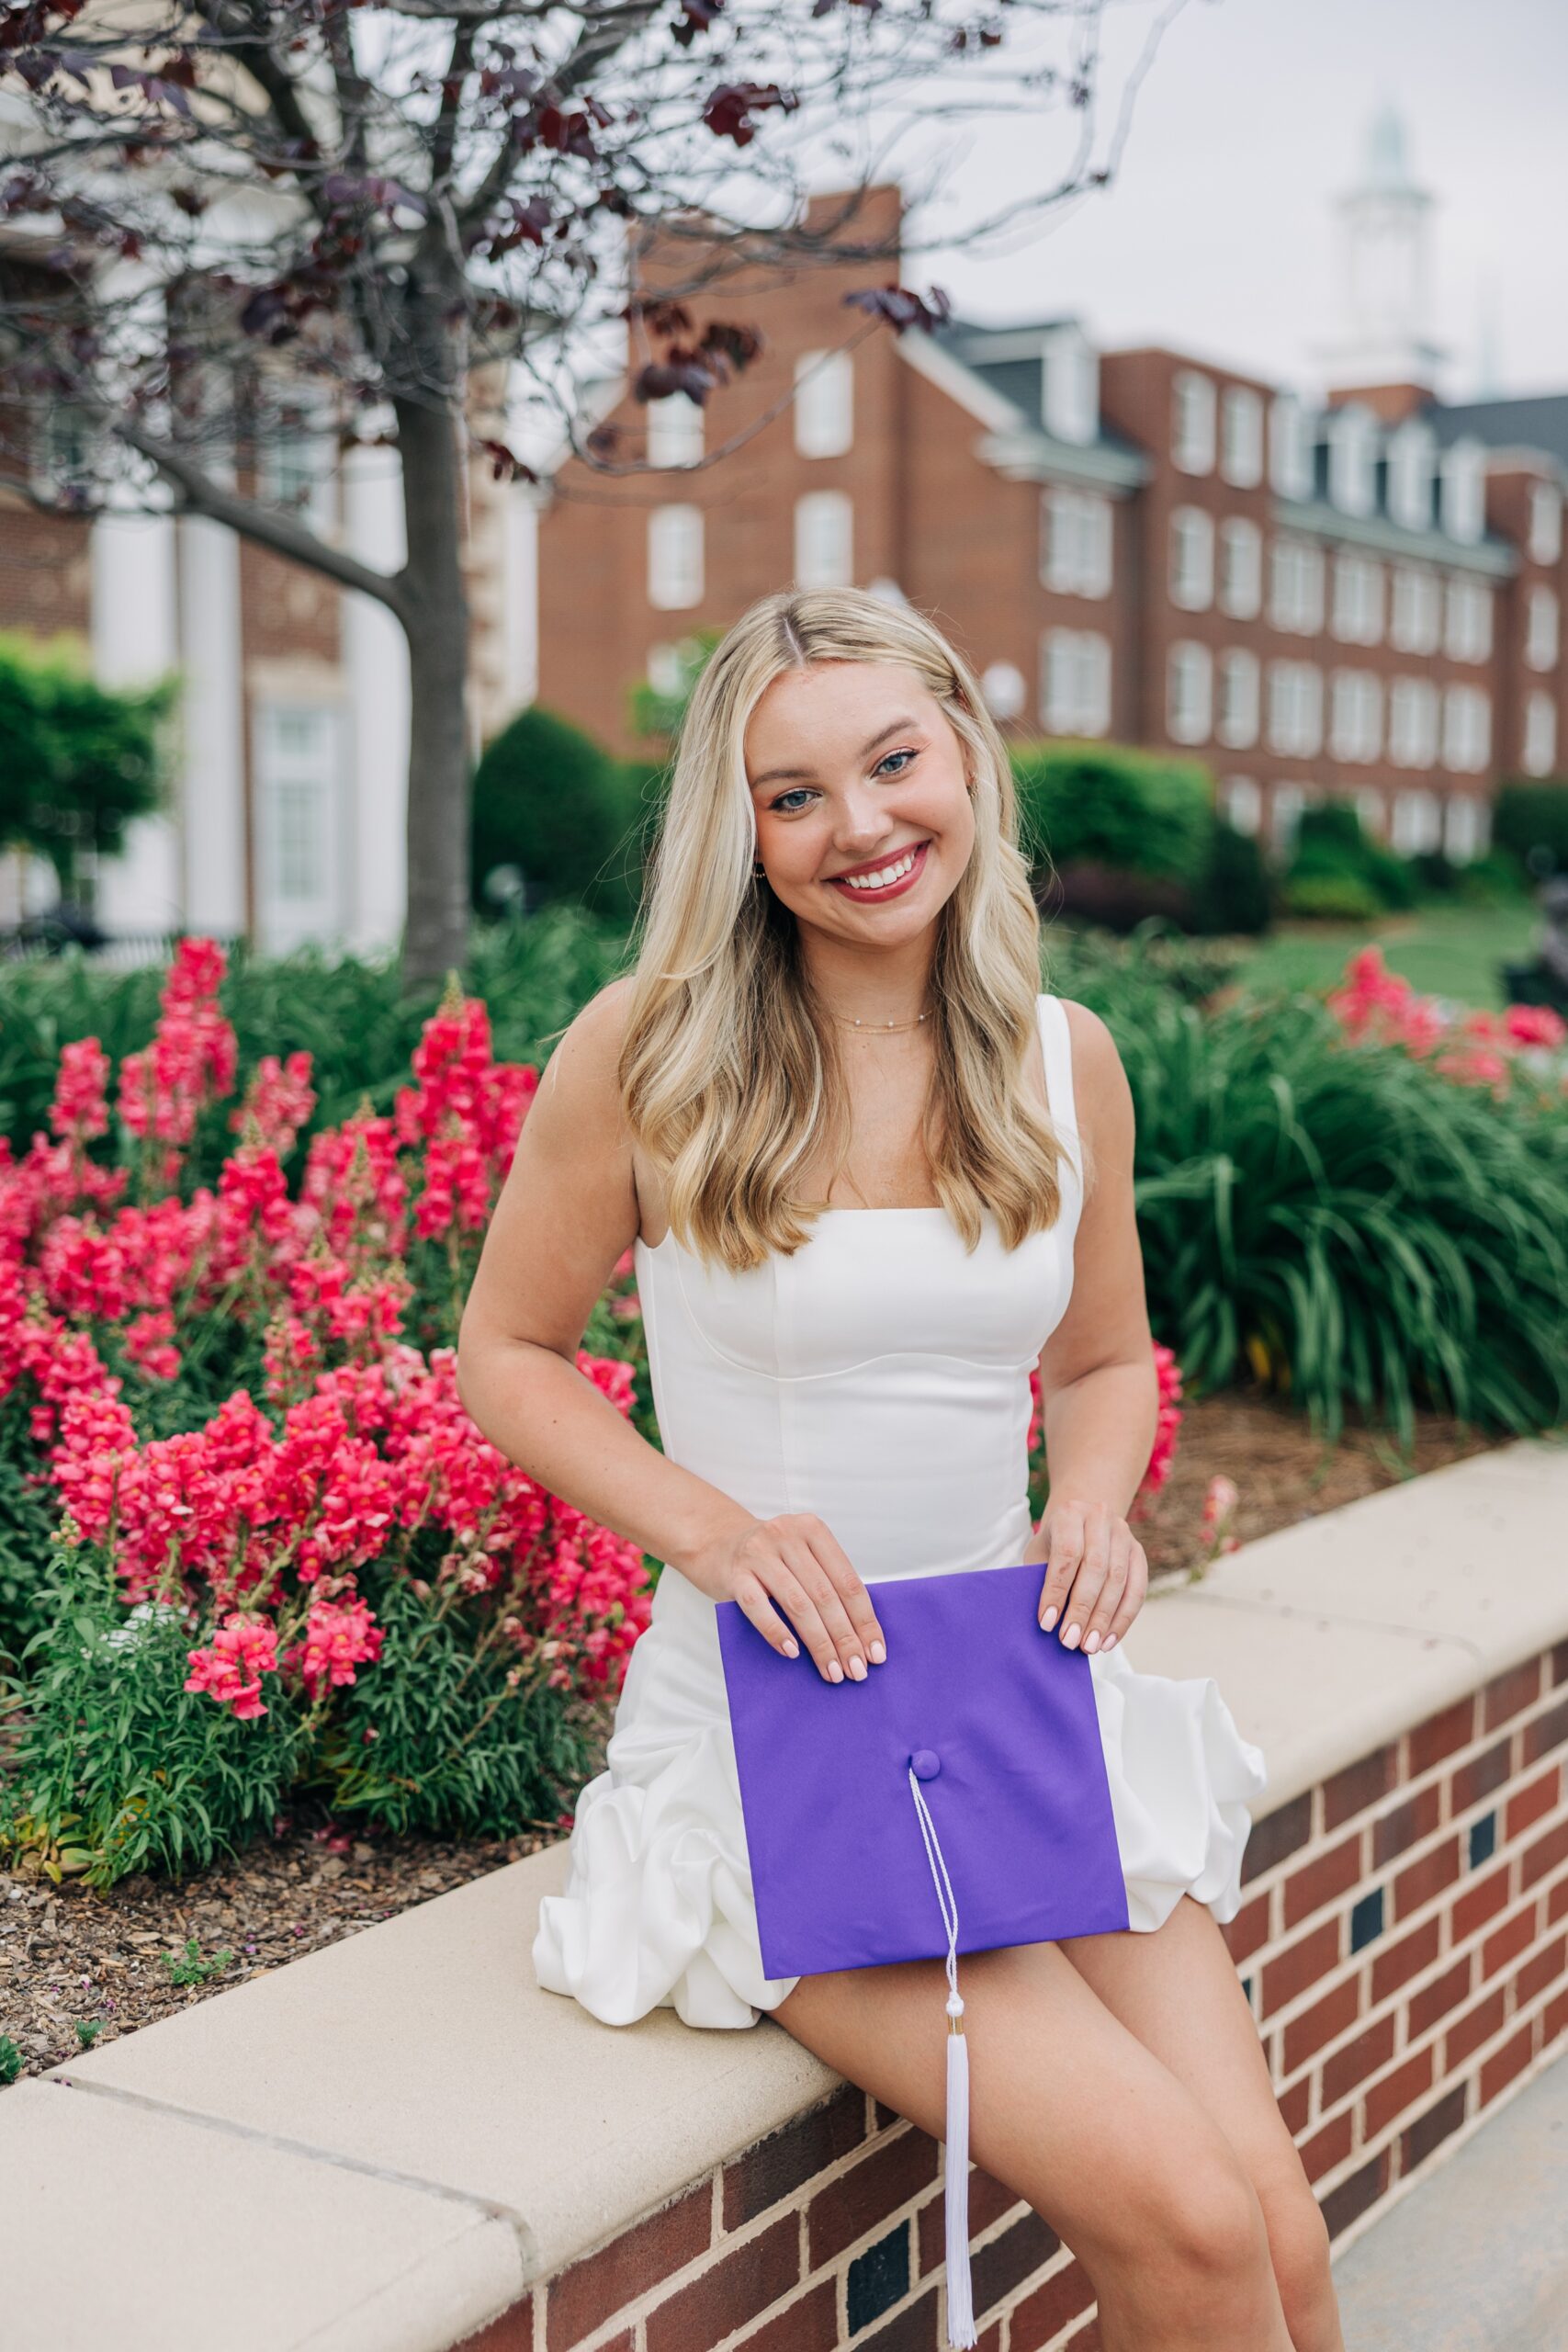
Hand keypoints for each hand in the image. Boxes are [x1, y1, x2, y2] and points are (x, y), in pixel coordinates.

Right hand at [679, 1510, 886, 1684]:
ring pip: (798, 1603)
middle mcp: (787, 1536)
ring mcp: (759, 1554)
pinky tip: (793, 1653)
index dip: (864, 1620)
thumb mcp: (800, 1557)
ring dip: (819, 1643)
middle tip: (856, 1671)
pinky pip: (759, 1607)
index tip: (875, 1652)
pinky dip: (778, 1632)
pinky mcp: (735, 1574)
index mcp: (813, 1530)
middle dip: (845, 1638)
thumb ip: (826, 1582)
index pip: (848, 1582)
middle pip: (825, 1595)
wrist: (713, 1542)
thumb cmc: (767, 1558)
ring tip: (832, 1670)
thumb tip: (859, 1636)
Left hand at [1033, 1497, 1148, 1655]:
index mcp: (1070, 1513)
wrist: (1080, 1520)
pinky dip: (1123, 1619)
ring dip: (1104, 1619)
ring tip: (1089, 1646)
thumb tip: (1048, 1623)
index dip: (1057, 1591)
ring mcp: (1124, 1534)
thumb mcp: (1040, 1553)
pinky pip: (1137, 1590)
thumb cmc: (1053, 1544)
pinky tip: (1108, 1640)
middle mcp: (1100, 1518)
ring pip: (1118, 1581)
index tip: (1047, 1623)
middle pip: (1095, 1569)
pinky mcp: (1139, 1552)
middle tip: (1070, 1641)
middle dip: (1082, 1610)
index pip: (1067, 1554)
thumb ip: (1041, 1579)